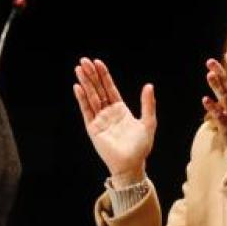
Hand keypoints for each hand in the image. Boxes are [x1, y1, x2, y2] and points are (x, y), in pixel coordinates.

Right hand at [73, 58, 155, 185]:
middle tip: (84, 60)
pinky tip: (78, 87)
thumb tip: (149, 85)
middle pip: (98, 90)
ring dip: (85, 83)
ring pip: (91, 97)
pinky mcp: (93, 128)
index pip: (110, 88)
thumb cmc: (141, 147)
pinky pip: (87, 111)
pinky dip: (82, 99)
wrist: (132, 165)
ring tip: (79, 69)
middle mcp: (108, 112)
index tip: (98, 62)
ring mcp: (100, 119)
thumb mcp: (148, 122)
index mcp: (120, 109)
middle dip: (92, 75)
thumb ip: (148, 104)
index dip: (104, 76)